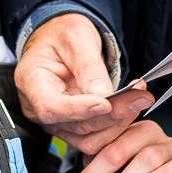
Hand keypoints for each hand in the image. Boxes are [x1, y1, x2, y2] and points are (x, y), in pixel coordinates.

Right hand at [15, 13, 155, 152]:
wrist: (61, 39)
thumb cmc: (63, 34)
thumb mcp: (76, 38)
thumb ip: (88, 67)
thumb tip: (104, 96)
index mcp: (30, 81)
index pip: (50, 107)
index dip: (79, 110)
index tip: (106, 103)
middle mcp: (38, 108)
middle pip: (75, 125)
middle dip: (111, 114)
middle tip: (140, 96)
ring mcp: (55, 121)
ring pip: (88, 138)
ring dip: (118, 123)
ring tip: (140, 98)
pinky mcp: (72, 127)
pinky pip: (95, 137)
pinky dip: (116, 125)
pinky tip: (131, 105)